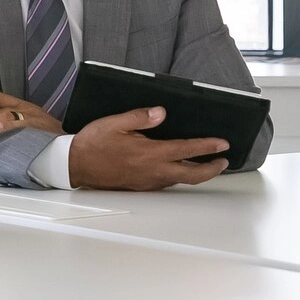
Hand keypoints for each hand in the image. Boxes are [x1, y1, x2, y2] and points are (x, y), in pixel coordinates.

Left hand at [0, 90, 63, 134]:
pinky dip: (8, 127)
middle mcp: (27, 110)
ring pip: (5, 116)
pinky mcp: (40, 130)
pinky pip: (21, 127)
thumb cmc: (50, 138)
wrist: (75, 147)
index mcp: (23, 107)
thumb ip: (10, 123)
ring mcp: (33, 119)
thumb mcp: (30, 125)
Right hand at [69, 106, 229, 190]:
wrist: (75, 165)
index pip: (187, 149)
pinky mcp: (142, 186)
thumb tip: (161, 112)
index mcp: (149, 153)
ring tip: (206, 165)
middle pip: (193, 174)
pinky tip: (178, 169)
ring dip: (197, 172)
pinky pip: (167, 182)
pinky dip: (180, 176)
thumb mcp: (114, 123)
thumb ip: (140, 117)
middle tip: (223, 161)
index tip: (222, 144)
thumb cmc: (93, 144)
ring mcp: (148, 181)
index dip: (208, 147)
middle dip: (212, 168)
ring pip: (181, 179)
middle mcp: (153, 170)